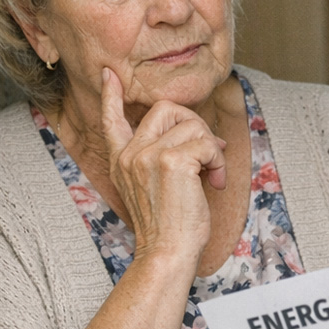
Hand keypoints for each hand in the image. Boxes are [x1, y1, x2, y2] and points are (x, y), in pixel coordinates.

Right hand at [100, 66, 226, 265]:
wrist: (167, 254)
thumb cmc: (169, 226)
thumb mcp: (157, 187)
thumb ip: (168, 157)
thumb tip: (210, 136)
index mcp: (122, 160)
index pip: (111, 120)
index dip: (111, 96)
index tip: (109, 75)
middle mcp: (130, 154)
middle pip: (167, 109)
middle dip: (196, 124)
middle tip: (209, 154)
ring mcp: (148, 156)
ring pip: (193, 125)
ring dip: (213, 149)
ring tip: (212, 175)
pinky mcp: (171, 161)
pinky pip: (207, 143)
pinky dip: (219, 160)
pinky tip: (215, 182)